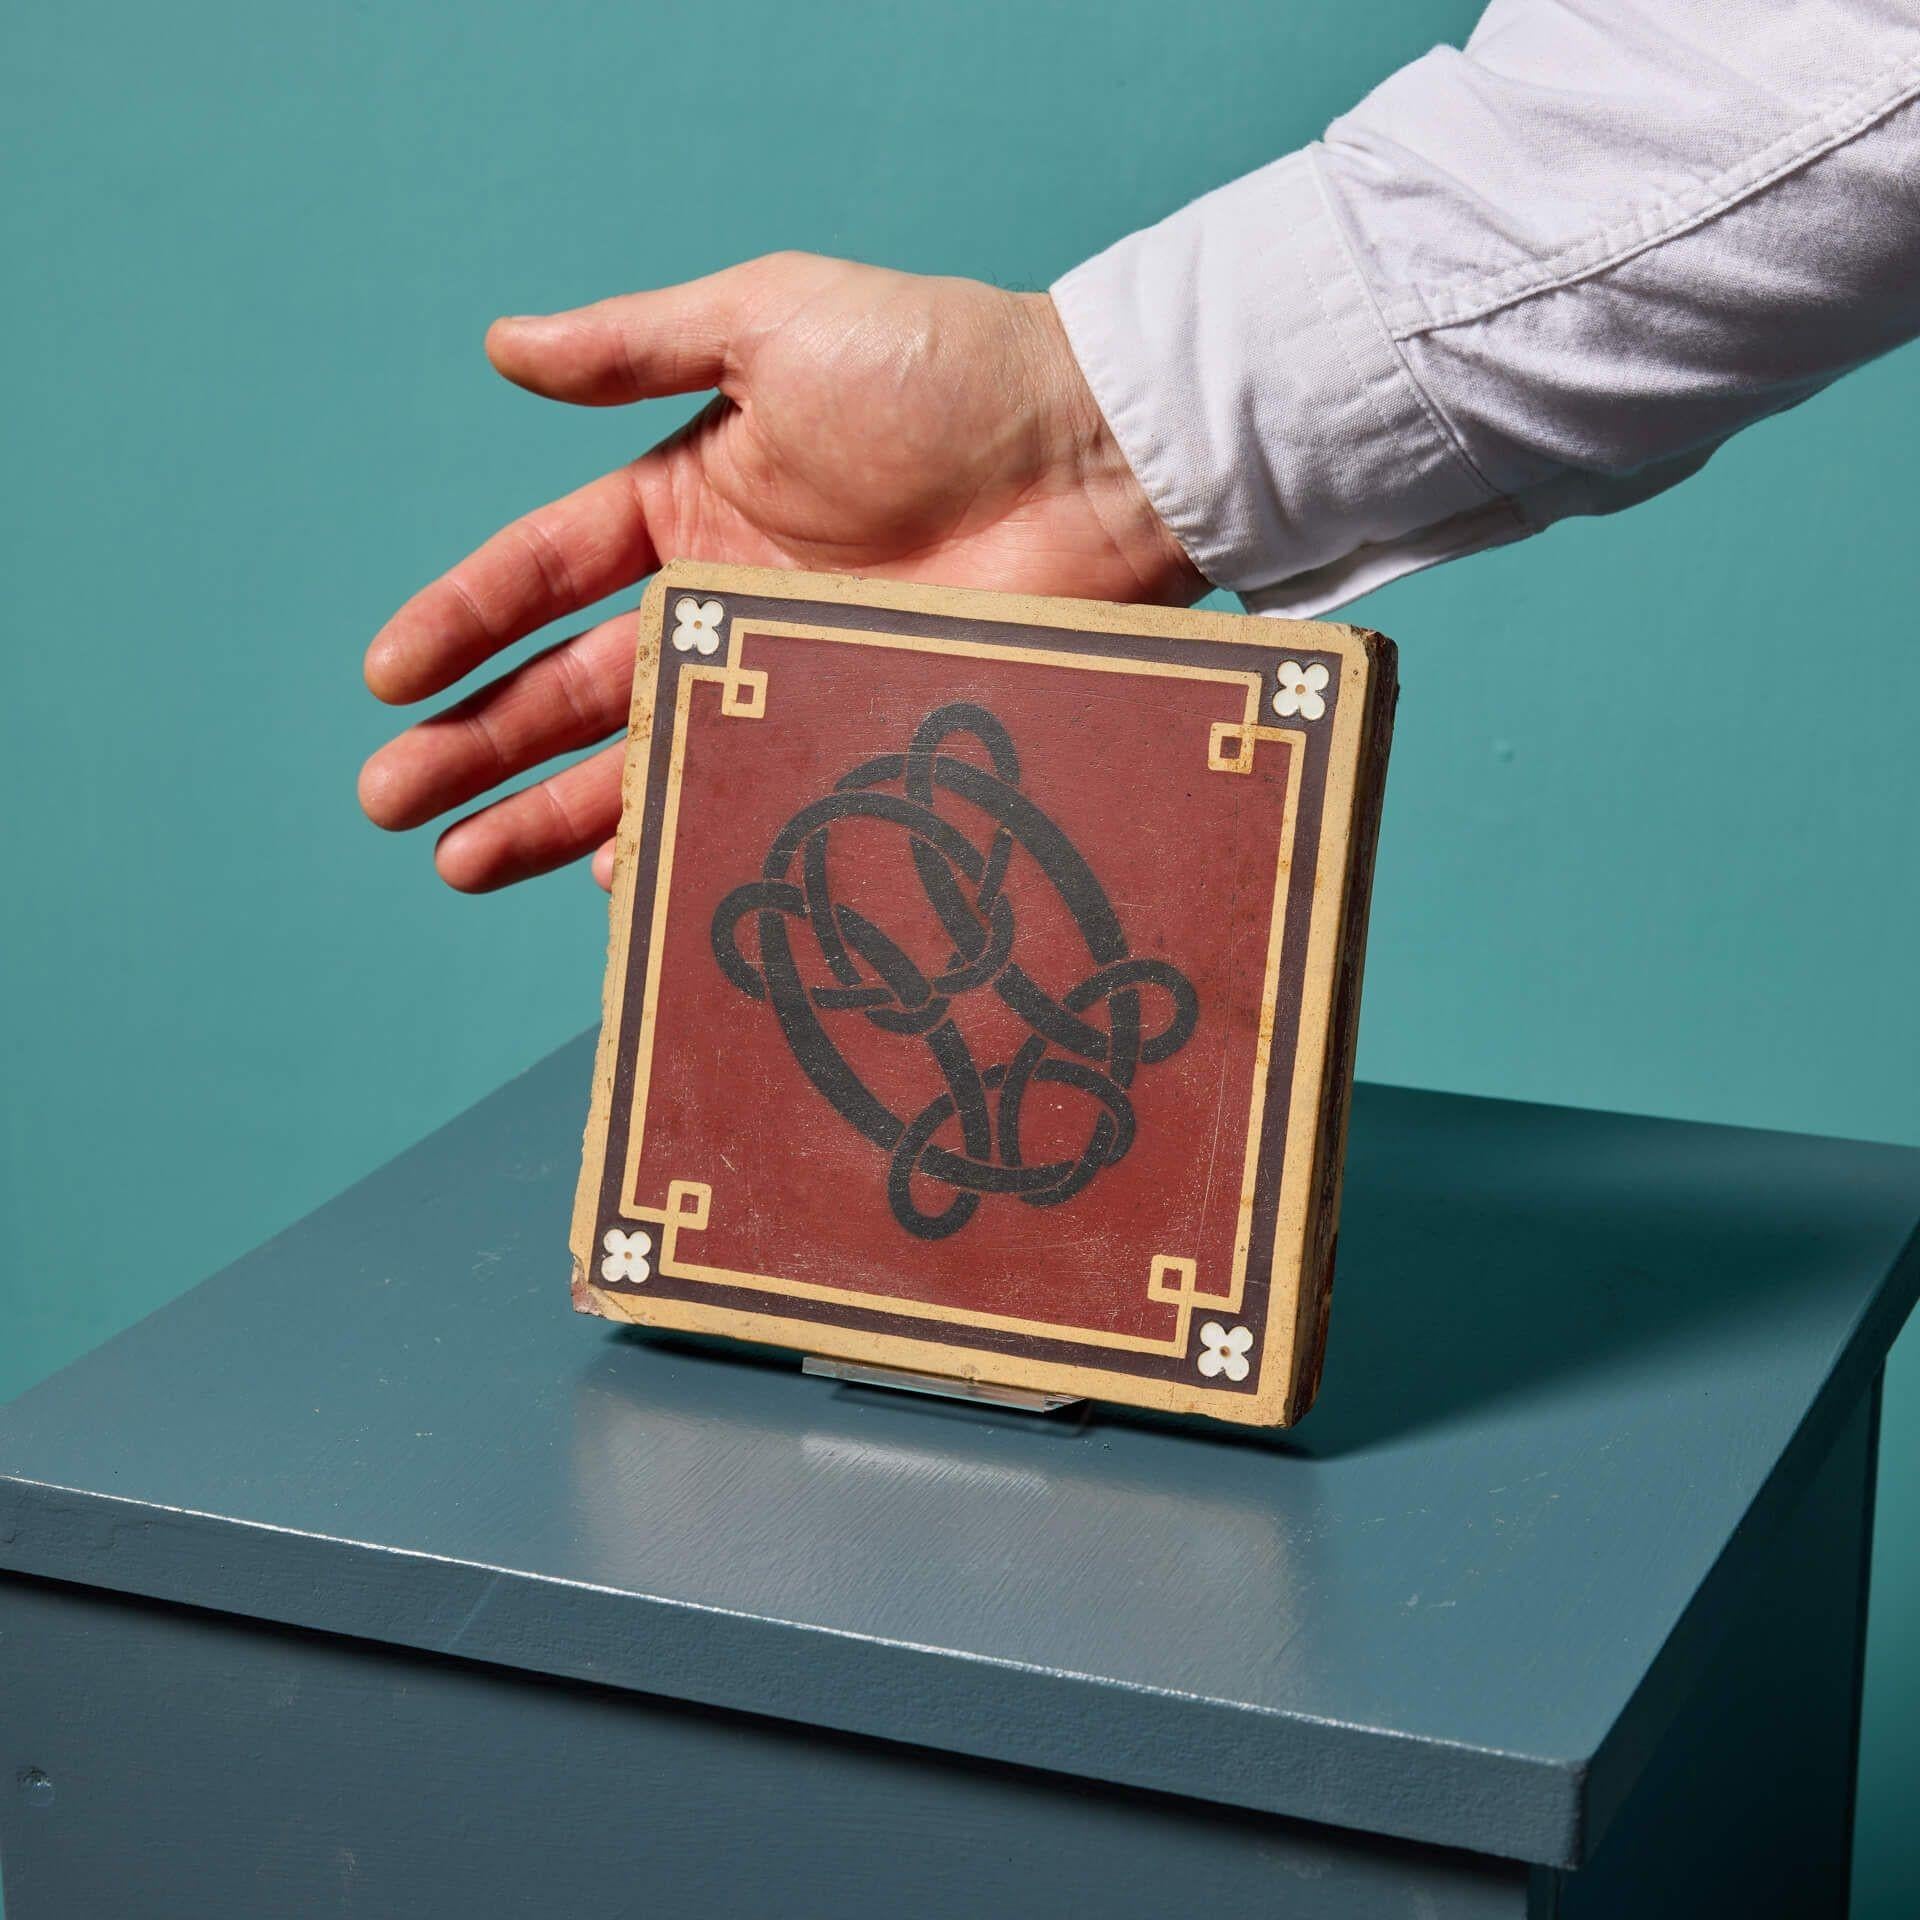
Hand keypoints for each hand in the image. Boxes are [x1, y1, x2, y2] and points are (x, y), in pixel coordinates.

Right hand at [358, 252, 1202, 891]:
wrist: (1096, 458)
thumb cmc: (942, 370)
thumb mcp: (770, 324)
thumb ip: (636, 346)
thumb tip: (497, 346)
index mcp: (686, 502)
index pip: (543, 573)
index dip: (460, 622)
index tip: (385, 677)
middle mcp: (721, 603)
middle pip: (570, 686)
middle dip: (476, 743)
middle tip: (390, 802)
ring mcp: (784, 684)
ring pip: (641, 760)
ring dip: (546, 814)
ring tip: (458, 862)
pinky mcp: (849, 741)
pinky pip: (745, 804)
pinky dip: (678, 843)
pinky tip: (611, 887)